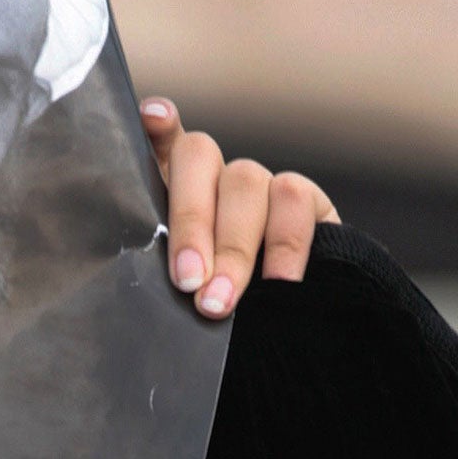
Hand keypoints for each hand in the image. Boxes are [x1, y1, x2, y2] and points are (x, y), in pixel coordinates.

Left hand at [141, 97, 339, 319]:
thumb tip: (166, 276)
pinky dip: (284, 248)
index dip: (157, 127)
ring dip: (233, 246)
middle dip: (191, 222)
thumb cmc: (214, 306)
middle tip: (188, 281)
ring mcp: (260, 183)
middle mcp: (215, 175)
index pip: (158, 141)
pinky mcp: (304, 201)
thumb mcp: (183, 288)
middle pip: (198, 157)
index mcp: (172, 189)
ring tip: (220, 301)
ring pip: (244, 181)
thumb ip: (167, 267)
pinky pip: (294, 201)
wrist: (284, 338)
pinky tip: (279, 284)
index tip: (153, 119)